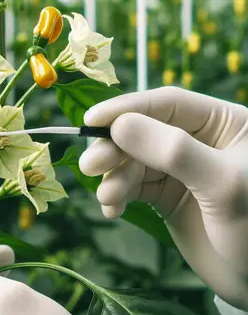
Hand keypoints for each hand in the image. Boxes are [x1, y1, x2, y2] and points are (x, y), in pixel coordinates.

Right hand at [79, 86, 247, 309]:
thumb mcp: (221, 186)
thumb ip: (173, 151)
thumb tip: (118, 125)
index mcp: (224, 123)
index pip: (168, 104)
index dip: (127, 109)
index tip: (91, 121)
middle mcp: (199, 141)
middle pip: (143, 132)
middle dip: (115, 149)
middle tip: (90, 166)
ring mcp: (180, 169)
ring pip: (133, 161)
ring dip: (114, 178)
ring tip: (108, 198)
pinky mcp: (166, 195)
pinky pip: (133, 187)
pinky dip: (118, 196)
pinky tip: (112, 210)